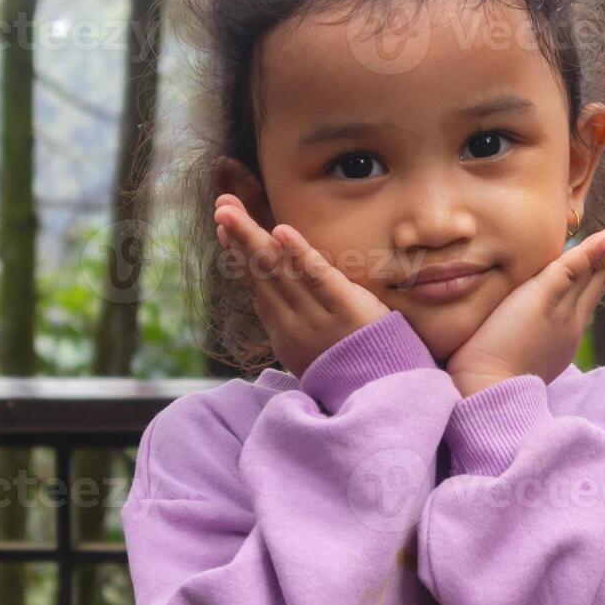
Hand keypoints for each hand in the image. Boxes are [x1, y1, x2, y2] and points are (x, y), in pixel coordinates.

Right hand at [213, 194, 390, 378]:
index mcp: (284, 333)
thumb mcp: (313, 350)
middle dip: (239, 238)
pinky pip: (317, 278)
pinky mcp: (346, 309)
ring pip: (278, 272)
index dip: (237, 257)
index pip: (256, 287)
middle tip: (220, 208)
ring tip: (231, 212)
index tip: (223, 229)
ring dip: (253, 238)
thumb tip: (283, 297)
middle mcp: (293, 323)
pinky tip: (281, 231)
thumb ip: (297, 321)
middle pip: (261, 274)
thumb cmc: (353, 370)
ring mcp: (317, 316)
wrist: (383, 396)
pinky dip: (298, 254)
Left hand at [444, 203, 604, 397]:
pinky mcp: (541, 303)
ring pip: (595, 269)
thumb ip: (526, 336)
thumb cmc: (490, 381)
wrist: (486, 396)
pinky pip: (569, 272)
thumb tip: (519, 329)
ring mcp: (560, 311)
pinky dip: (589, 253)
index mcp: (565, 331)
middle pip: (602, 274)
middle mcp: (570, 319)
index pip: (590, 289)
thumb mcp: (518, 355)